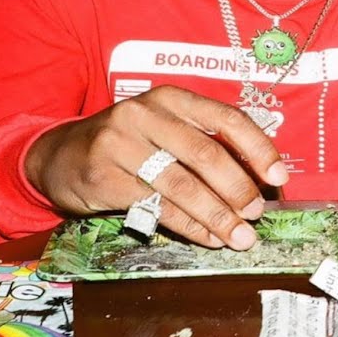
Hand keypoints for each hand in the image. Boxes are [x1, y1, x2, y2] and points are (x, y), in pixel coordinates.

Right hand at [24, 85, 288, 249]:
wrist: (59, 156)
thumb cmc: (126, 145)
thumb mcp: (163, 131)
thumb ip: (204, 146)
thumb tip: (259, 182)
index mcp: (170, 98)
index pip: (225, 118)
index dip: (257, 148)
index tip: (278, 177)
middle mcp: (146, 114)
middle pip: (206, 154)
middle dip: (239, 189)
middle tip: (257, 215)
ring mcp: (121, 143)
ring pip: (182, 184)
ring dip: (217, 215)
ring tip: (239, 236)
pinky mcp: (104, 175)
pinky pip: (156, 205)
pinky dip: (188, 225)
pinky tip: (206, 238)